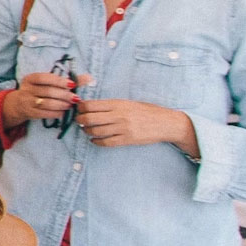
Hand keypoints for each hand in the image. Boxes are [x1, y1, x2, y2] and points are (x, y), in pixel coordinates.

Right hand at [1, 72, 89, 128]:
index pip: (44, 78)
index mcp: (30, 79)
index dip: (59, 81)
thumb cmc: (37, 91)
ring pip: (46, 103)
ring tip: (70, 105)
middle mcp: (26, 89)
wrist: (17, 105)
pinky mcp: (29, 113)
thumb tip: (89, 77)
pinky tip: (63, 113)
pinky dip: (56, 113)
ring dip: (61, 105)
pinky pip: (44, 114)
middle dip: (64, 95)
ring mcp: (27, 102)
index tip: (72, 85)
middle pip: (48, 91)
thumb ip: (66, 80)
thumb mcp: (46, 83)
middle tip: (76, 98)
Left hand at [76, 98, 193, 149]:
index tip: (78, 109)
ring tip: (87, 130)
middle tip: (79, 120)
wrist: (166, 123)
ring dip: (87, 131)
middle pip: (89, 118)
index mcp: (118, 104)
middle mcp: (119, 115)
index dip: (80, 107)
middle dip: (80, 120)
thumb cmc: (147, 111)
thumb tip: (91, 107)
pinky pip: (105, 142)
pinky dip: (96, 141)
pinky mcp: (127, 140)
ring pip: (95, 131)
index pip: (91, 105)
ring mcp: (123, 128)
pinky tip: (94, 140)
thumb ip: (112, 106)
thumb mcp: (129, 103)